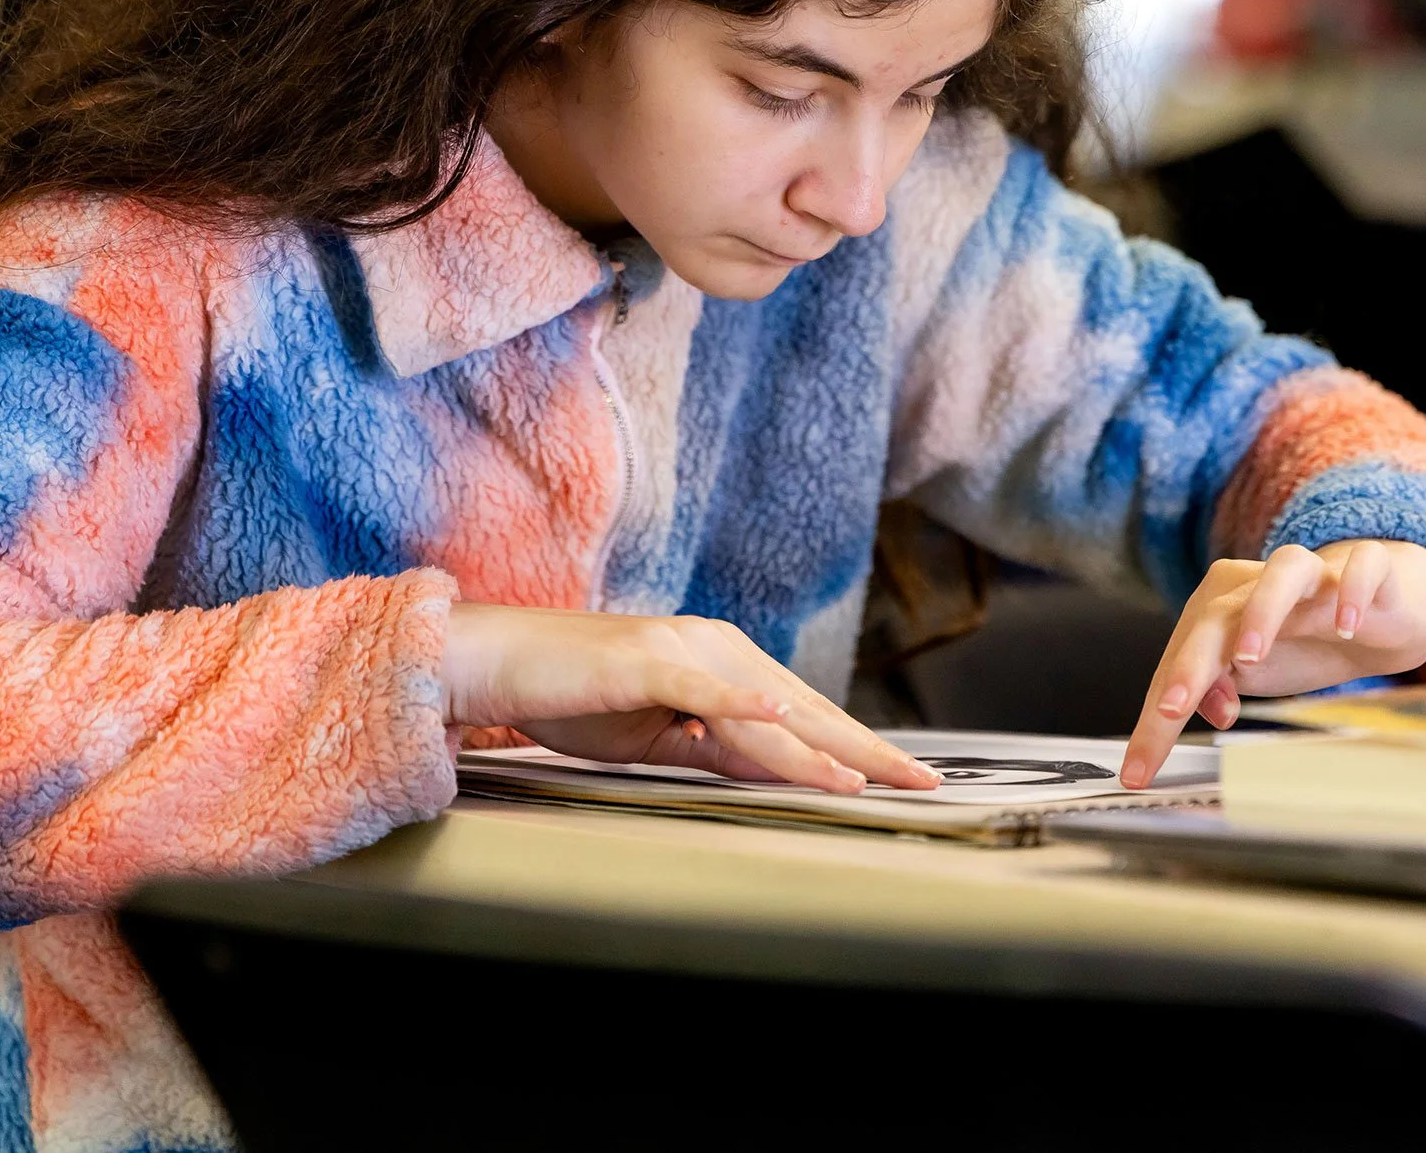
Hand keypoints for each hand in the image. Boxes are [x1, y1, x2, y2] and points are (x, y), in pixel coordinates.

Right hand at [440, 603, 940, 793]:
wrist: (500, 663)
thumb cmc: (571, 698)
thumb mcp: (661, 736)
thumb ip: (721, 749)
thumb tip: (781, 772)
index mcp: (723, 661)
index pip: (806, 712)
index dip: (859, 746)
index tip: (905, 776)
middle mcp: (717, 646)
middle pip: (808, 707)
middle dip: (869, 748)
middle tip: (925, 780)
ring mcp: (686, 650)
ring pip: (774, 708)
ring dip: (827, 747)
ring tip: (876, 778)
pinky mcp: (651, 663)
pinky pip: (713, 694)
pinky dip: (755, 713)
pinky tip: (791, 726)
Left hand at [1120, 540, 1425, 786]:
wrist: (1380, 611)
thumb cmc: (1303, 643)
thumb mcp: (1253, 678)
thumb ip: (1218, 690)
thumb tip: (1212, 709)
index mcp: (1218, 608)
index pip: (1178, 661)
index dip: (1157, 716)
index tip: (1140, 769)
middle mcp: (1255, 582)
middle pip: (1215, 618)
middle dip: (1189, 667)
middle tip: (1172, 710)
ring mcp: (1312, 571)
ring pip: (1280, 573)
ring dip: (1261, 613)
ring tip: (1249, 658)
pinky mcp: (1366, 567)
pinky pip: (1358, 567)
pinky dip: (1350, 591)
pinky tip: (1344, 626)